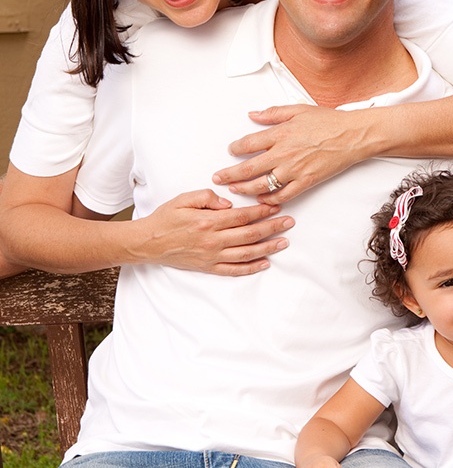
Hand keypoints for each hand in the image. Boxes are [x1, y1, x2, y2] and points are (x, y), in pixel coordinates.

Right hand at [137, 189, 293, 274]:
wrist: (148, 243)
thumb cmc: (165, 218)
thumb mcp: (183, 199)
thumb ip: (206, 197)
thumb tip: (228, 203)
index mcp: (208, 221)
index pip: (242, 216)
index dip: (261, 212)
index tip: (276, 207)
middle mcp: (213, 241)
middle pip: (249, 234)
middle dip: (272, 228)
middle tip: (289, 222)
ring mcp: (212, 256)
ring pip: (246, 253)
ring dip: (267, 247)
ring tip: (284, 242)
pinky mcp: (208, 267)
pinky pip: (234, 270)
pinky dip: (251, 268)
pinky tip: (265, 263)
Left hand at [212, 106, 366, 203]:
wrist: (352, 136)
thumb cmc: (328, 121)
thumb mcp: (297, 109)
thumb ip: (272, 113)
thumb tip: (252, 115)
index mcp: (280, 134)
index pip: (249, 144)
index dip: (236, 148)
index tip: (230, 151)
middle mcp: (284, 154)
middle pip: (249, 168)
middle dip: (230, 175)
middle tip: (218, 178)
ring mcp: (294, 170)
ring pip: (262, 185)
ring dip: (245, 189)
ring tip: (235, 191)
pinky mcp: (306, 181)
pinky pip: (284, 195)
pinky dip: (271, 200)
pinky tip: (262, 201)